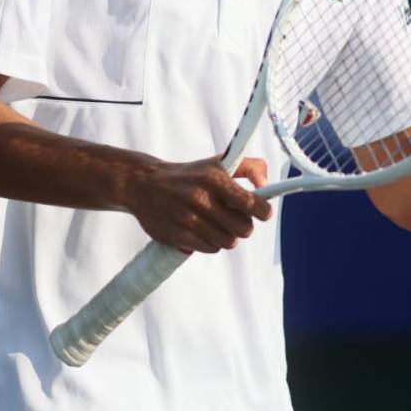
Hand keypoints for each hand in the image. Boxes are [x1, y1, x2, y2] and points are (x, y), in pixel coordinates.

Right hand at [127, 156, 270, 253]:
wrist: (143, 184)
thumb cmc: (189, 175)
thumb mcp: (218, 162)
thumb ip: (249, 167)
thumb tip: (266, 185)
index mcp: (214, 178)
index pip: (251, 204)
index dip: (262, 211)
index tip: (261, 211)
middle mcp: (201, 198)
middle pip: (243, 229)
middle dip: (244, 225)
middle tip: (236, 218)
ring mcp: (188, 219)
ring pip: (228, 242)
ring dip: (228, 236)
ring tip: (218, 224)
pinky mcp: (178, 236)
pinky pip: (210, 249)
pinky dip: (211, 242)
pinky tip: (203, 230)